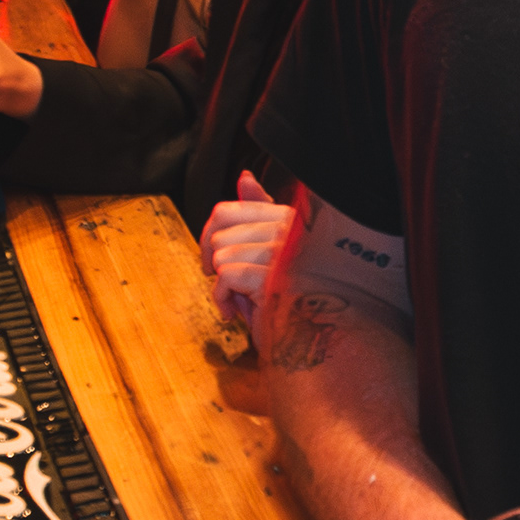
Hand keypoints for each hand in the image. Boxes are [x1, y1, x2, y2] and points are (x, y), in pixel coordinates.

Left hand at [202, 172, 292, 319]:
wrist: (310, 342)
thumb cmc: (289, 298)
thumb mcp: (271, 251)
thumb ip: (258, 214)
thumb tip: (245, 177)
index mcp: (290, 218)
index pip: (229, 210)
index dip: (210, 236)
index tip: (215, 260)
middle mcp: (291, 229)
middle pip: (220, 232)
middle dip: (215, 263)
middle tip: (231, 286)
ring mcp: (285, 252)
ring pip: (221, 254)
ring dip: (221, 285)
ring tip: (240, 301)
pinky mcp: (275, 277)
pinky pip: (226, 276)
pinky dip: (222, 299)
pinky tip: (236, 312)